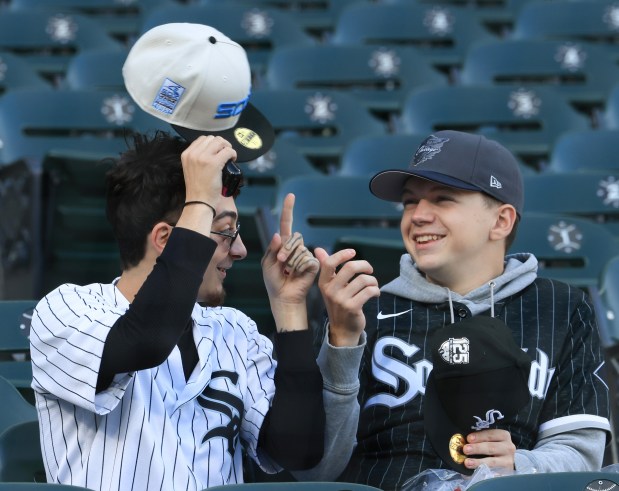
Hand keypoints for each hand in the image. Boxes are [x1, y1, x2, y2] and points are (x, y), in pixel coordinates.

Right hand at [180, 135, 236, 205]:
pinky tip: (233, 160)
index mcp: (186, 154)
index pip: (202, 139)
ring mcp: (203, 157)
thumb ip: (197, 159)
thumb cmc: (197, 189)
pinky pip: (228, 151)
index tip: (218, 151)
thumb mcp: (191, 169)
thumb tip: (212, 151)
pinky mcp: (214, 163)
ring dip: (228, 147)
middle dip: (221, 144)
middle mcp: (193, 153)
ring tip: (229, 157)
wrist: (198, 202)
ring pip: (220, 142)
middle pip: (212, 138)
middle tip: (225, 154)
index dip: (213, 144)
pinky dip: (233, 154)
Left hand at [262, 193, 318, 330]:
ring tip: (288, 272)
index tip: (291, 195)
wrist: (283, 297)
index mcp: (283, 245)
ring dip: (290, 262)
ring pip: (298, 250)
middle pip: (293, 238)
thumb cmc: (273, 281)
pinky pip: (306, 260)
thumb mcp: (267, 264)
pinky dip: (299, 268)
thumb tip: (278, 235)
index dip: (289, 209)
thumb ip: (272, 249)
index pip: (287, 224)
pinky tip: (297, 275)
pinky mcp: (313, 264)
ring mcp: (306, 255)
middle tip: (281, 263)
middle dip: (284, 251)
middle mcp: (296, 247)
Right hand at [315, 247, 379, 346]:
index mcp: (324, 283)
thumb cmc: (338, 305)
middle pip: (350, 267)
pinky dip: (376, 290)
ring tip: (373, 285)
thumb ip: (327, 268)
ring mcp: (341, 300)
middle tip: (369, 270)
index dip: (342, 254)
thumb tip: (318, 249)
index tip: (353, 252)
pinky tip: (375, 294)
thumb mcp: (330, 286)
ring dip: (373, 281)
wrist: (342, 330)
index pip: (329, 263)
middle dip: (365, 265)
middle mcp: (330, 291)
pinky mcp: (352, 307)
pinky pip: (369, 291)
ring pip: (363, 280)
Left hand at [463, 429, 515, 471]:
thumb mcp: (490, 439)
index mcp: (503, 436)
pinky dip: (486, 474)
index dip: (479, 436)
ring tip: (467, 463)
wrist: (507, 458)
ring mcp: (508, 461)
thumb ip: (480, 439)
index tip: (468, 439)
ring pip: (493, 462)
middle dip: (477, 448)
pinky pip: (495, 474)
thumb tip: (464, 441)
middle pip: (491, 447)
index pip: (491, 434)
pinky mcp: (507, 473)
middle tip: (465, 449)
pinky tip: (478, 474)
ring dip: (478, 462)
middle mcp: (508, 448)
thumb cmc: (494, 445)